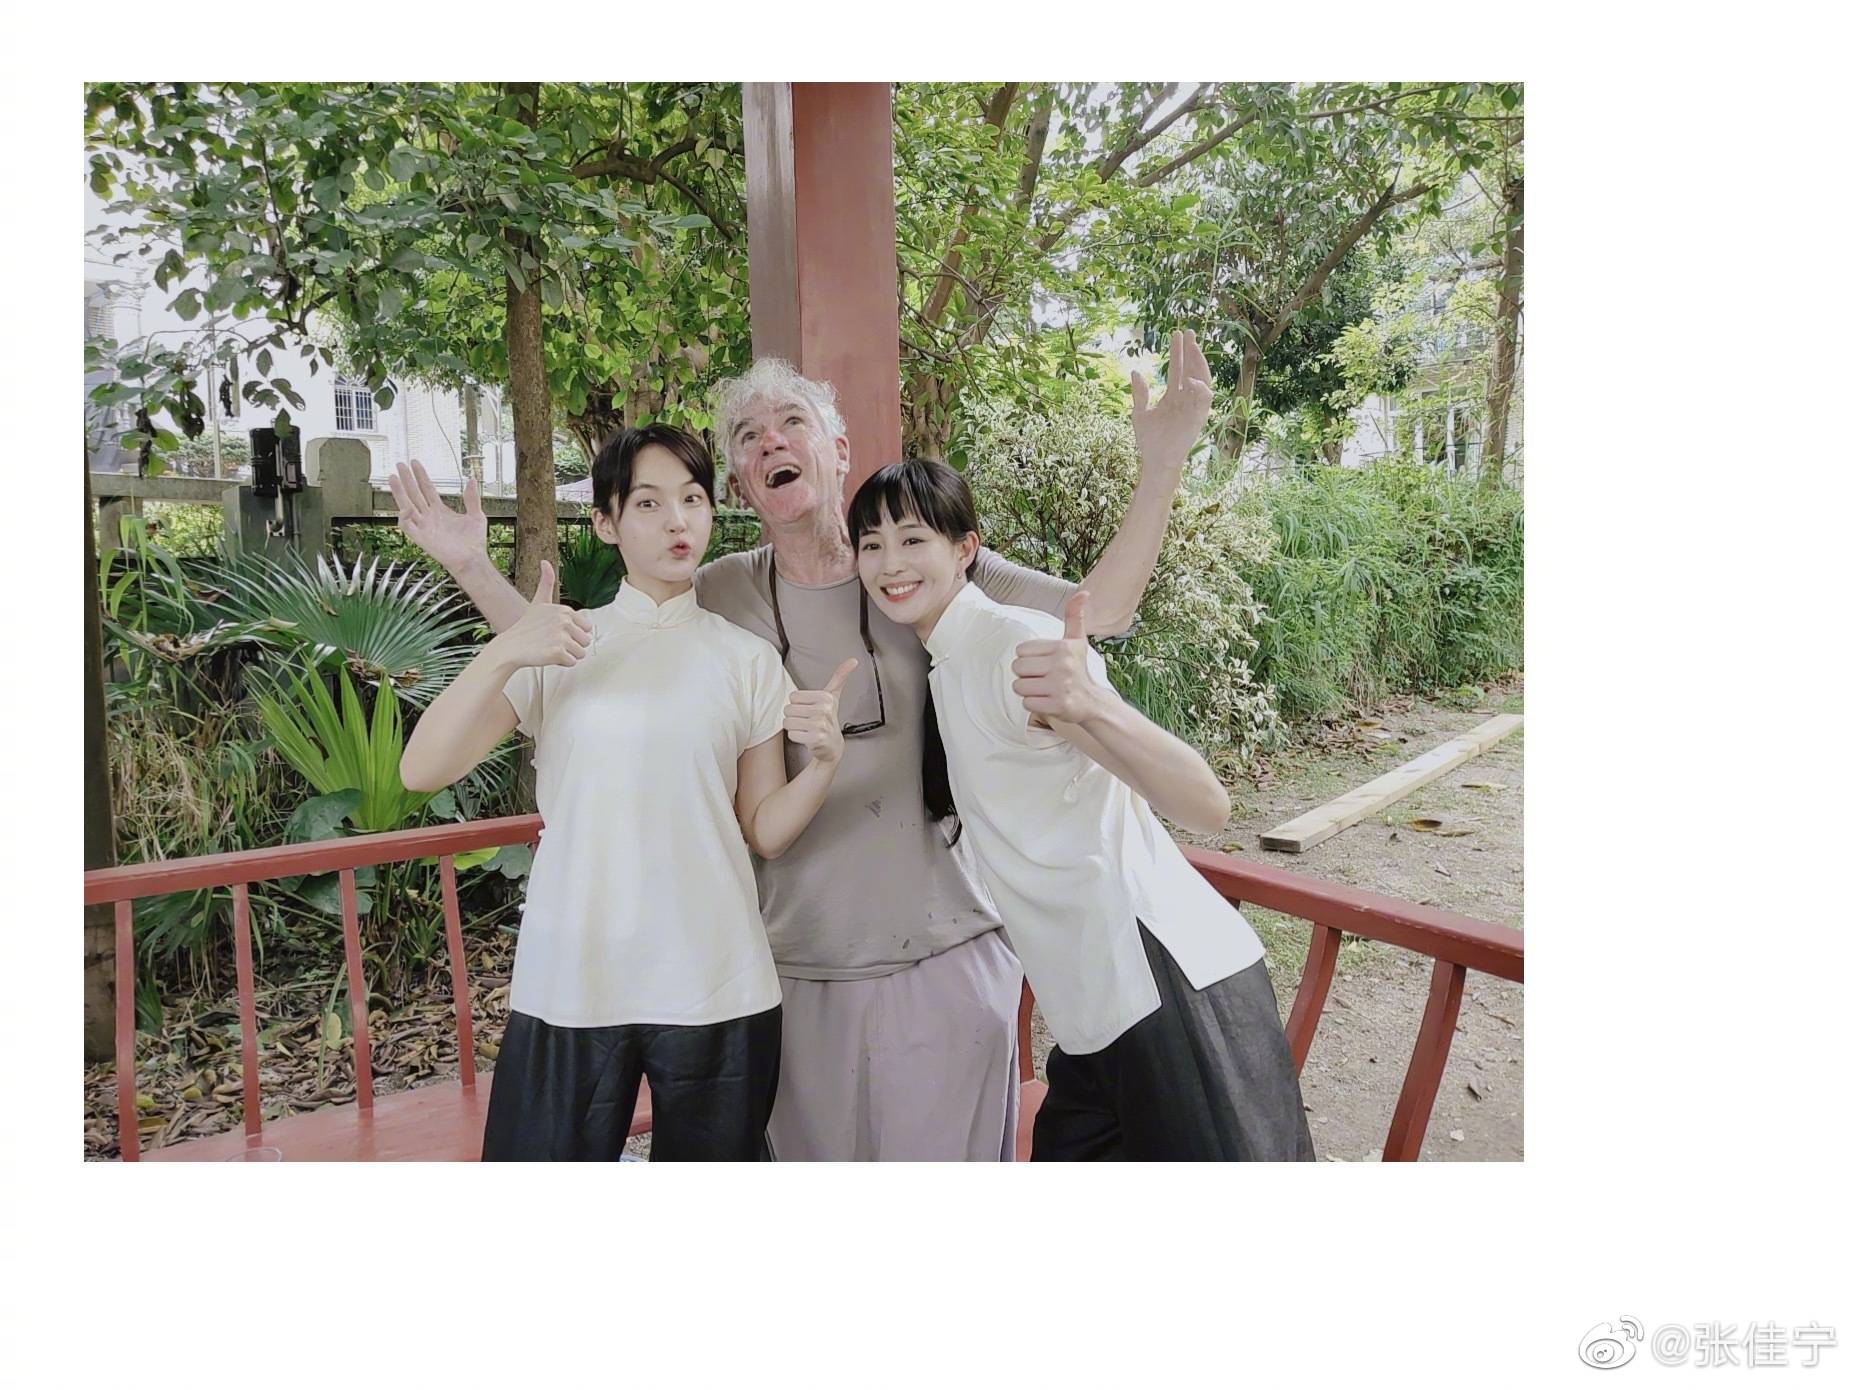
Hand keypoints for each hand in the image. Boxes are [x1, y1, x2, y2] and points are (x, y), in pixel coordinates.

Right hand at [387, 460, 488, 573]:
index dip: (421, 475)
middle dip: (407, 479)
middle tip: (400, 464)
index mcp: (440, 510)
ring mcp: (424, 526)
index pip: (427, 488)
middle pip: (414, 493)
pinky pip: (407, 526)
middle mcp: (429, 516)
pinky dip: (404, 517)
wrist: (472, 559)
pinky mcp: (421, 538)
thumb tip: (471, 480)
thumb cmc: (474, 542)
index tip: (415, 462)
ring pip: (406, 505)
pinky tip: (405, 507)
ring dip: (399, 492)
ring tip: (393, 478)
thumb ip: (472, 498)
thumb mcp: (476, 515)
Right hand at [491, 562, 594, 670]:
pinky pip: (572, 662)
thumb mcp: (538, 602)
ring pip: (581, 653)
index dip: (574, 633)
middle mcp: (564, 621)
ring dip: (568, 655)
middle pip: (586, 641)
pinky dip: (562, 663)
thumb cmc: (526, 627)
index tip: (557, 632)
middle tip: (553, 642)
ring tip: (550, 649)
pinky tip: (547, 656)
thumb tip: (545, 561)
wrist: (510, 647)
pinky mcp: (557, 652)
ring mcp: (560, 636)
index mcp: (564, 610)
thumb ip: (546, 582)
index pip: (587, 628)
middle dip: (572, 646)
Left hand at [785, 658, 856, 768]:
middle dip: (795, 717)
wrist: (832, 746)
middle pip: (788, 710)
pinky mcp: (815, 739)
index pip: (793, 697)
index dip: (798, 705)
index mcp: (825, 697)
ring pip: (788, 722)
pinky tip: (807, 737)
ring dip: (794, 728)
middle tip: (808, 721)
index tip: (810, 710)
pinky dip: (797, 738)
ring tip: (806, 729)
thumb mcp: (833, 696)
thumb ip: (840, 677)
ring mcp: (820, 725)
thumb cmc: (828, 719)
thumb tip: (853, 660)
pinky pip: (792, 735)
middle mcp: (823, 710)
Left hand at [1013, 591, 1108, 728]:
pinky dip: (1033, 704)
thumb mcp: (1077, 641)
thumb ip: (1074, 616)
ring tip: (1044, 690)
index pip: (1021, 650)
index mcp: (1063, 647)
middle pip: (1017, 668)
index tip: (1044, 664)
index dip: (1028, 659)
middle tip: (1042, 678)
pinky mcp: (1058, 705)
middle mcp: (1062, 665)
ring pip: (1019, 686)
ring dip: (1028, 691)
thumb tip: (1084, 593)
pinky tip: (1047, 701)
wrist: (1093, 702)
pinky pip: (1027, 703)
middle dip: (1025, 675)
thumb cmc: (1078, 669)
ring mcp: (1060, 686)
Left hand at [1130, 328, 1212, 472]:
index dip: (1177, 352)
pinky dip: (1199, 388)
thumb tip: (1136, 372)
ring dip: (1198, 363)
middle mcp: (1185, 398)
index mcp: (1172, 396)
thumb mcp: (1140, 412)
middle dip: (1190, 351)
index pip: (1177, 369)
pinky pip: (1204, 399)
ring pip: (1201, 379)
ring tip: (1192, 347)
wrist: (1155, 460)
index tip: (1176, 334)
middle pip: (1191, 369)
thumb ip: (1140, 393)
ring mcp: (1193, 406)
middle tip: (1188, 331)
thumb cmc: (1149, 441)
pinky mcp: (1198, 417)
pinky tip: (1189, 379)